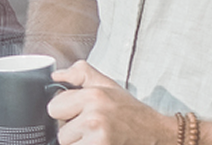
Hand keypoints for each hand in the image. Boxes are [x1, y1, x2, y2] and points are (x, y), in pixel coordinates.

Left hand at [45, 62, 174, 144]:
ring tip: (99, 139)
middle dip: (73, 132)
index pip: (53, 107)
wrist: (158, 135)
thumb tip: (55, 76)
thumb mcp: (108, 86)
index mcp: (93, 96)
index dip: (66, 113)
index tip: (82, 114)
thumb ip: (80, 74)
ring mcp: (99, 138)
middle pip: (60, 131)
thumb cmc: (131, 112)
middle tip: (95, 129)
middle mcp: (95, 117)